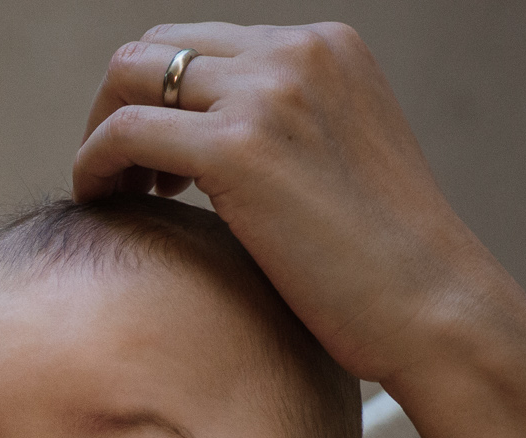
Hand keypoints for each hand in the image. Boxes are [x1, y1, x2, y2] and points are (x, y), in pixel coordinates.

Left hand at [74, 23, 518, 387]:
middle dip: (122, 105)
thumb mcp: (335, 159)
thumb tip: (199, 140)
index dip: (163, 98)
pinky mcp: (237, 148)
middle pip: (158, 47)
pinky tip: (107, 206)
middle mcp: (298, 52)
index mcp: (326, 47)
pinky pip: (122, 132)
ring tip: (120, 193)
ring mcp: (268, 94)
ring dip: (103, 133)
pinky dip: (95, 165)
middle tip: (129, 177)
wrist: (430, 305)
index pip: (204, 43)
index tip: (160, 162)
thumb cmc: (380, 261)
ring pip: (131, 77)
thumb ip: (280, 128)